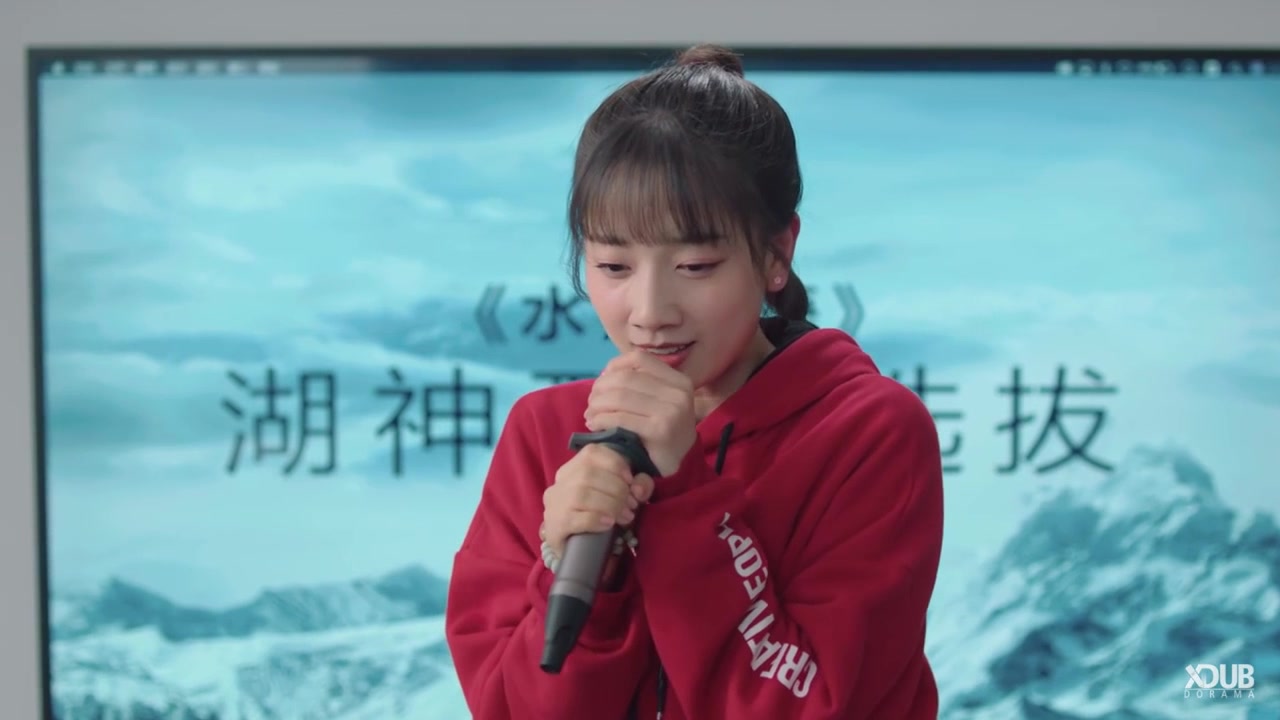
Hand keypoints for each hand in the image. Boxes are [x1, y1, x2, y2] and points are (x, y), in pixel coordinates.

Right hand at [542, 444, 655, 557]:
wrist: (579, 551)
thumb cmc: (603, 515)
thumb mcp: (624, 495)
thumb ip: (639, 485)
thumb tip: (639, 489)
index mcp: (575, 467)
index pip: (591, 453)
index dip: (615, 463)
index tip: (630, 481)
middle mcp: (560, 481)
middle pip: (588, 474)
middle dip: (617, 489)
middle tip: (631, 506)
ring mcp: (554, 503)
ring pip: (581, 494)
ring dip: (610, 505)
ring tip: (625, 517)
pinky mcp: (554, 525)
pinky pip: (574, 517)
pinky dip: (596, 519)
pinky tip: (608, 524)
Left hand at [584, 350, 696, 476]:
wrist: (678, 464)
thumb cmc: (664, 430)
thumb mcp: (661, 400)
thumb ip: (641, 383)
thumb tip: (605, 373)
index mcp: (678, 380)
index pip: (639, 359)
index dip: (614, 366)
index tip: (602, 380)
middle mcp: (678, 392)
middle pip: (625, 378)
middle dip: (600, 389)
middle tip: (590, 403)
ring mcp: (670, 411)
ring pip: (620, 397)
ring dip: (597, 405)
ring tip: (589, 415)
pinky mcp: (659, 431)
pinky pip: (620, 418)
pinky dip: (601, 419)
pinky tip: (595, 425)